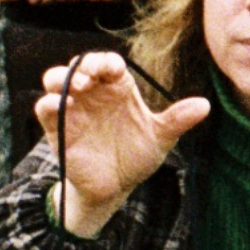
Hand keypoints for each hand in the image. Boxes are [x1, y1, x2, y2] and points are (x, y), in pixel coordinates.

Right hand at [38, 51, 210, 237]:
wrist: (115, 188)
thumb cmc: (137, 156)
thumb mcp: (160, 138)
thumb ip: (177, 120)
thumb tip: (205, 105)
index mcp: (117, 89)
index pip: (108, 63)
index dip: (108, 62)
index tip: (115, 70)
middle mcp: (93, 93)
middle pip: (79, 65)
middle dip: (84, 64)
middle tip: (92, 75)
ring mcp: (73, 109)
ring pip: (55, 79)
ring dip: (62, 77)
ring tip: (77, 86)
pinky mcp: (56, 128)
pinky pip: (44, 108)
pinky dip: (49, 103)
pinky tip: (61, 105)